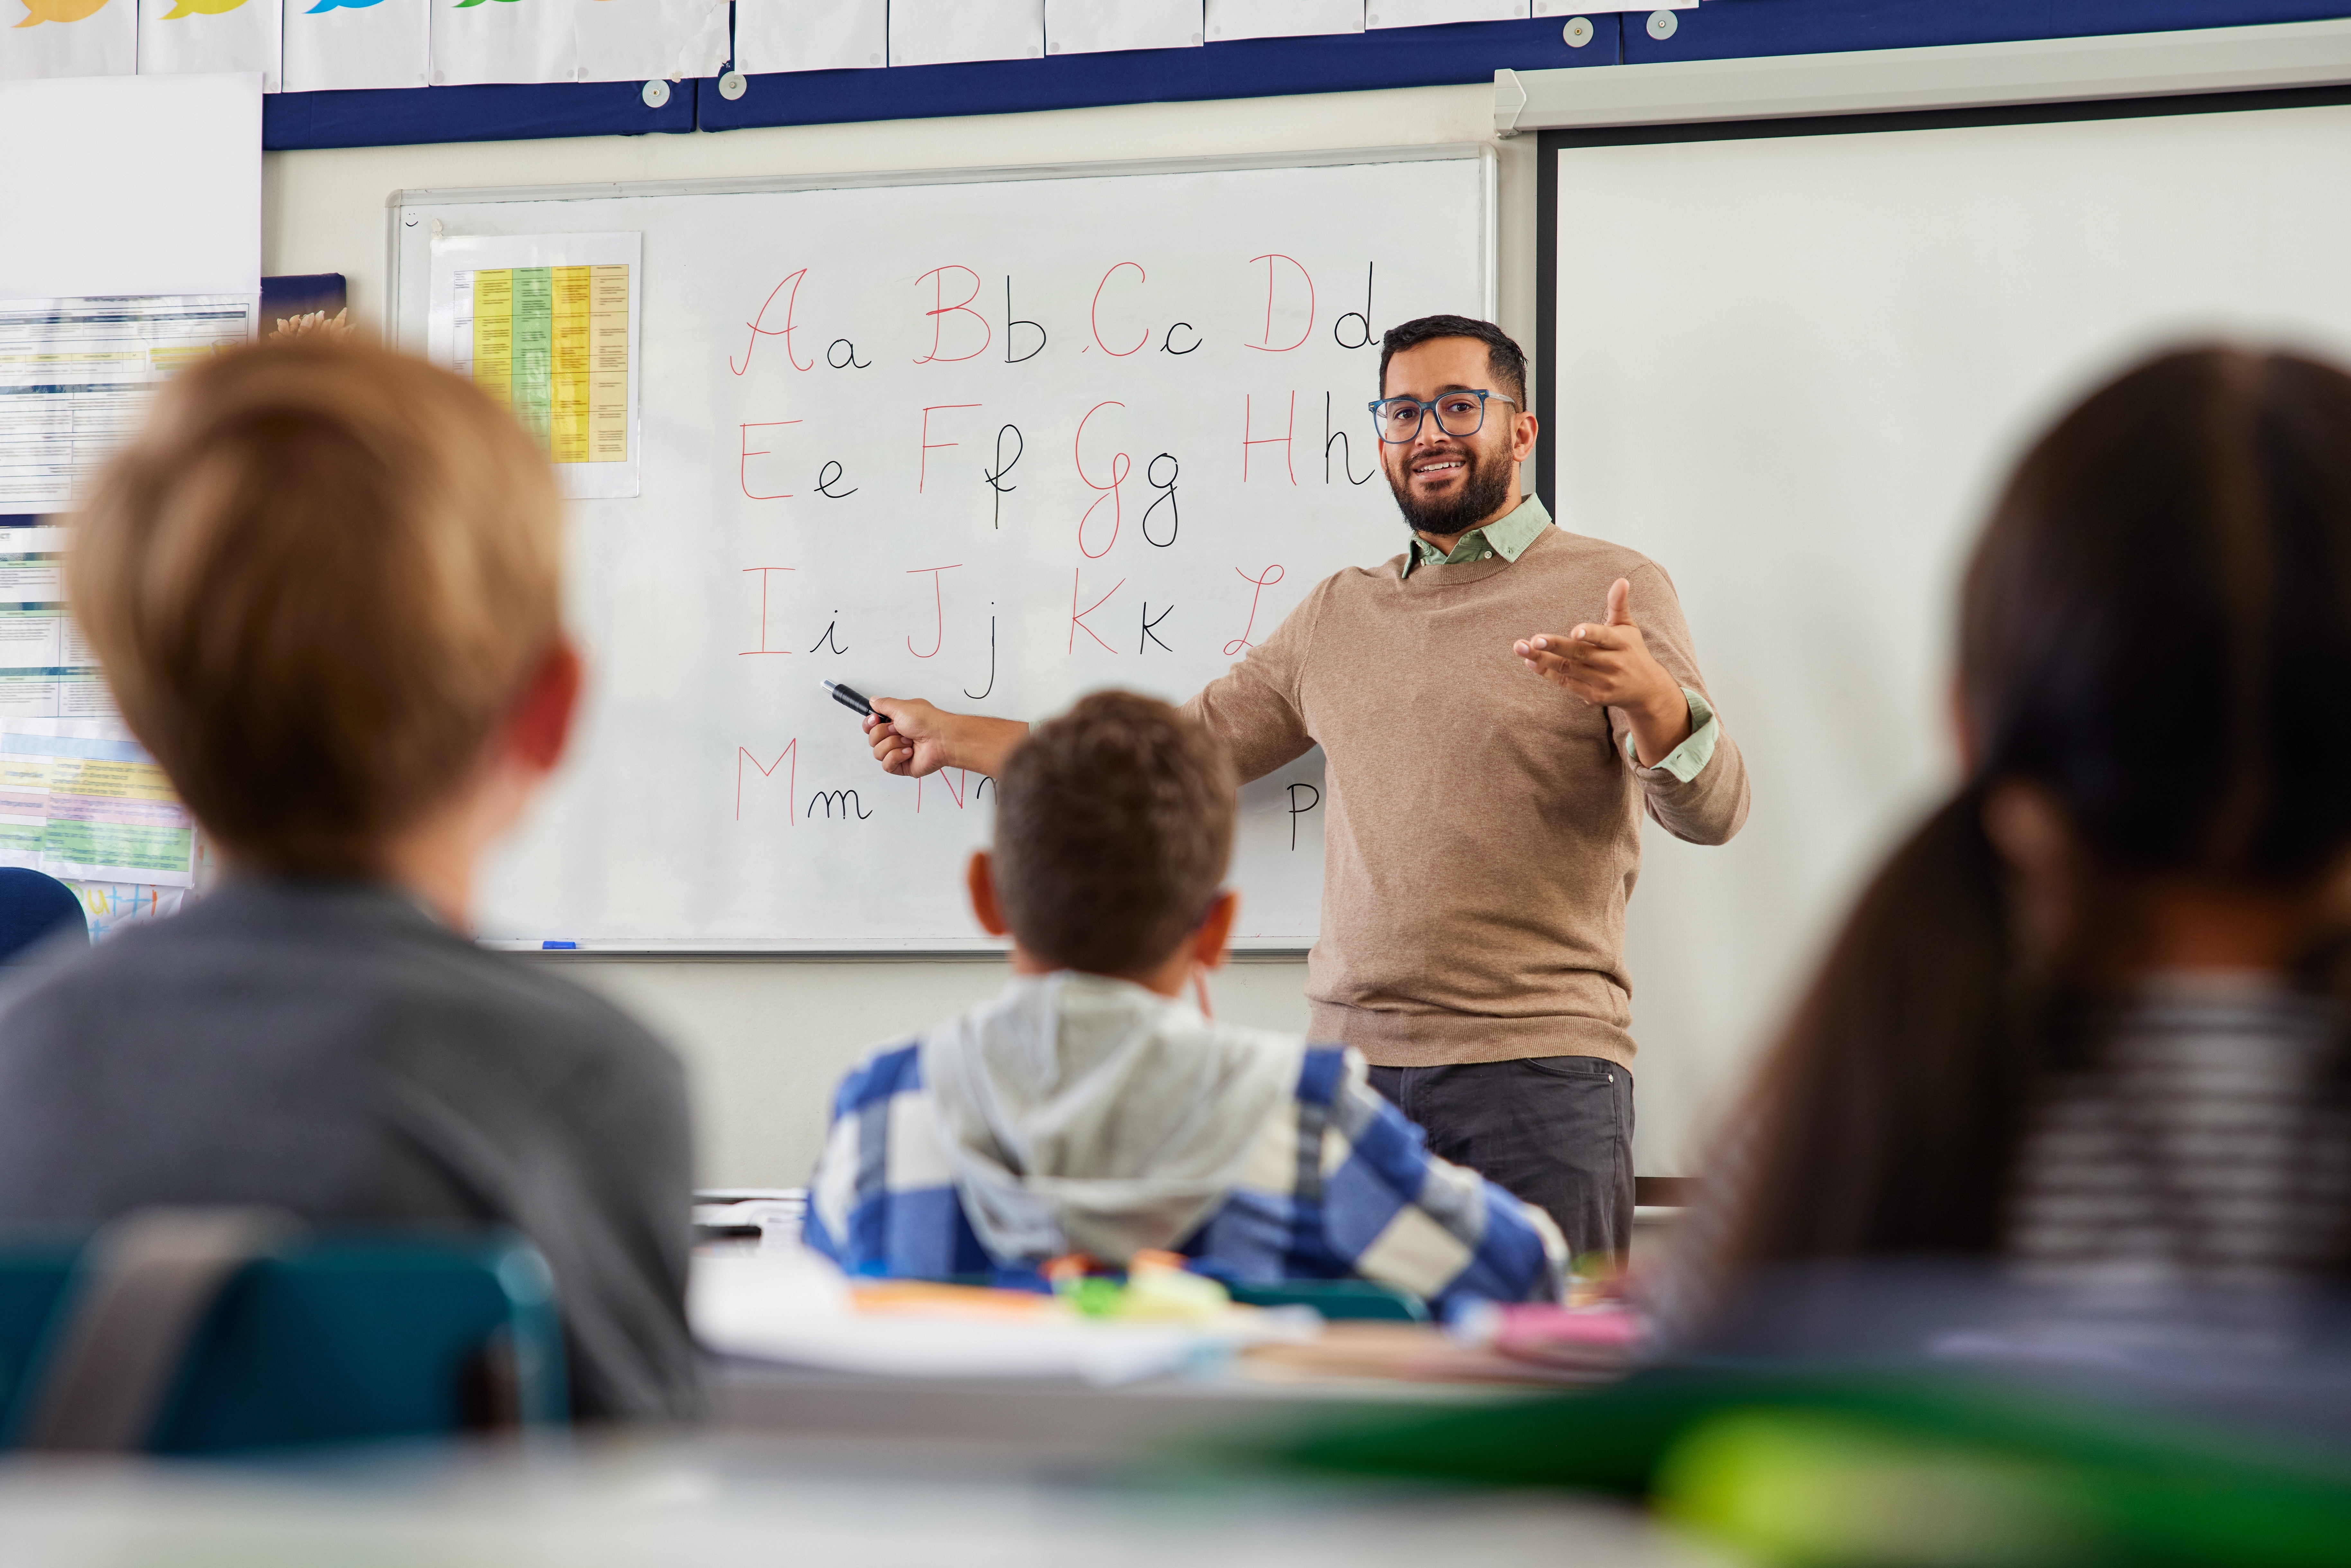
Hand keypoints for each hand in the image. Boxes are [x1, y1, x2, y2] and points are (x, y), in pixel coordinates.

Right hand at [866, 699, 951, 777]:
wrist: (942, 739)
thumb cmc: (927, 721)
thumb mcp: (901, 706)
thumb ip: (884, 704)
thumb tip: (874, 701)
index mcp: (895, 722)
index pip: (871, 726)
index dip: (869, 723)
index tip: (875, 719)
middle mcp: (895, 736)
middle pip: (872, 739)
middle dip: (885, 733)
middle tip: (899, 729)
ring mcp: (898, 752)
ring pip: (878, 753)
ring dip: (893, 745)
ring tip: (908, 741)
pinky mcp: (902, 765)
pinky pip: (887, 765)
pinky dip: (897, 756)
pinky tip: (909, 752)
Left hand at [1514, 577, 1690, 764]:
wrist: (1648, 690)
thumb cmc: (1633, 651)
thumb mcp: (1629, 627)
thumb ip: (1618, 605)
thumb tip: (1621, 580)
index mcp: (1621, 643)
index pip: (1604, 637)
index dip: (1590, 633)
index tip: (1574, 632)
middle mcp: (1613, 663)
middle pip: (1580, 654)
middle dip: (1555, 647)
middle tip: (1533, 639)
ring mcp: (1603, 682)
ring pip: (1568, 669)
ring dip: (1543, 659)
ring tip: (1521, 648)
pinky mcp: (1594, 696)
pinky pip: (1566, 684)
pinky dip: (1547, 673)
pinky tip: (1531, 662)